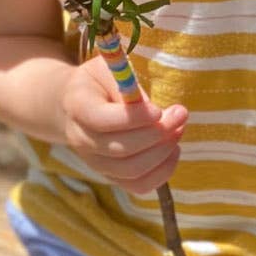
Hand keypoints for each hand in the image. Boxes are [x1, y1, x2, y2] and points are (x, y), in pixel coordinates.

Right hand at [60, 57, 187, 193]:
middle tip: (180, 114)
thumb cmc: (98, 83)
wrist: (75, 107)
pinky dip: (162, 171)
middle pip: (121, 149)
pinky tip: (173, 150)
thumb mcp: (108, 70)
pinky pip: (139, 185)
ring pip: (132, 170)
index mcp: (77, 107)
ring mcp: (95, 162)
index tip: (159, 110)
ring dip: (163, 152)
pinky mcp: (111, 175)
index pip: (102, 120)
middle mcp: (81, 140)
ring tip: (178, 129)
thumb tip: (157, 112)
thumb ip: (128, 86)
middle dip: (158, 133)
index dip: (135, 118)